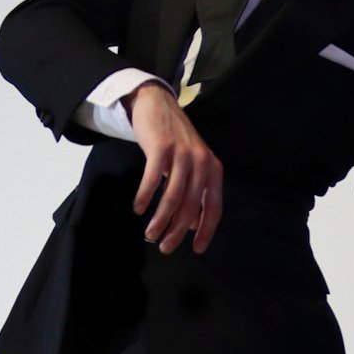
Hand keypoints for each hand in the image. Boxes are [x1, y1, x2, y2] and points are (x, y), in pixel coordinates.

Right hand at [123, 81, 223, 254]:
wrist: (157, 104)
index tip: (196, 249)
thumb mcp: (191, 166)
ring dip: (160, 219)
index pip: (214, 207)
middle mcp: (201, 161)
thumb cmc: (174, 140)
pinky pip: (153, 179)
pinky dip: (145, 197)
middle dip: (177, 231)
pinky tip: (138, 208)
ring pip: (173, 196)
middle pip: (191, 206)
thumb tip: (195, 225)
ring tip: (150, 234)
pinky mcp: (162, 147)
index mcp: (213, 169)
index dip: (206, 231)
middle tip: (164, 247)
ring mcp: (182, 153)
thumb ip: (196, 192)